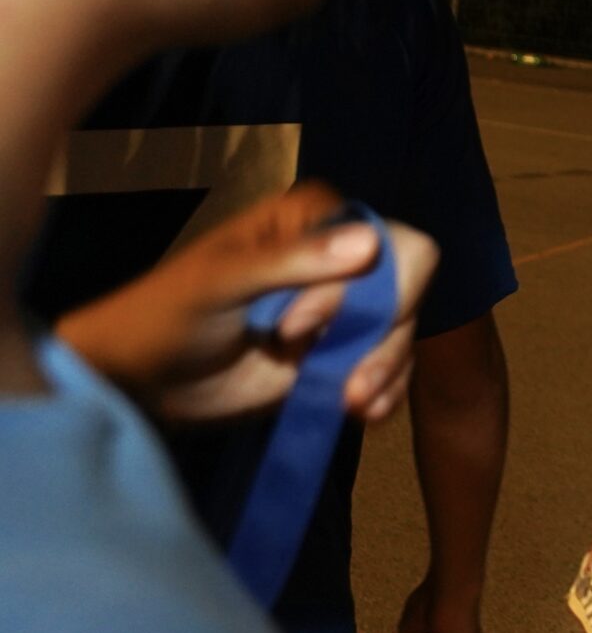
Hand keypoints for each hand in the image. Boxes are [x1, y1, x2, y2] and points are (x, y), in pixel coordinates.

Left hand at [55, 185, 438, 423]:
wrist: (142, 382)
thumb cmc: (168, 314)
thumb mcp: (223, 281)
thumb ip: (294, 261)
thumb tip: (371, 244)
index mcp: (315, 220)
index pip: (391, 240)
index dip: (365, 286)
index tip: (299, 325)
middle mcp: (339, 258)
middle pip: (408, 288)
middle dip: (383, 337)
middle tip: (341, 379)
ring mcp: (343, 310)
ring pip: (403, 330)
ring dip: (385, 370)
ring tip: (349, 402)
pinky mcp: (340, 355)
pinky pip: (391, 367)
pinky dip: (386, 392)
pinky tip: (362, 413)